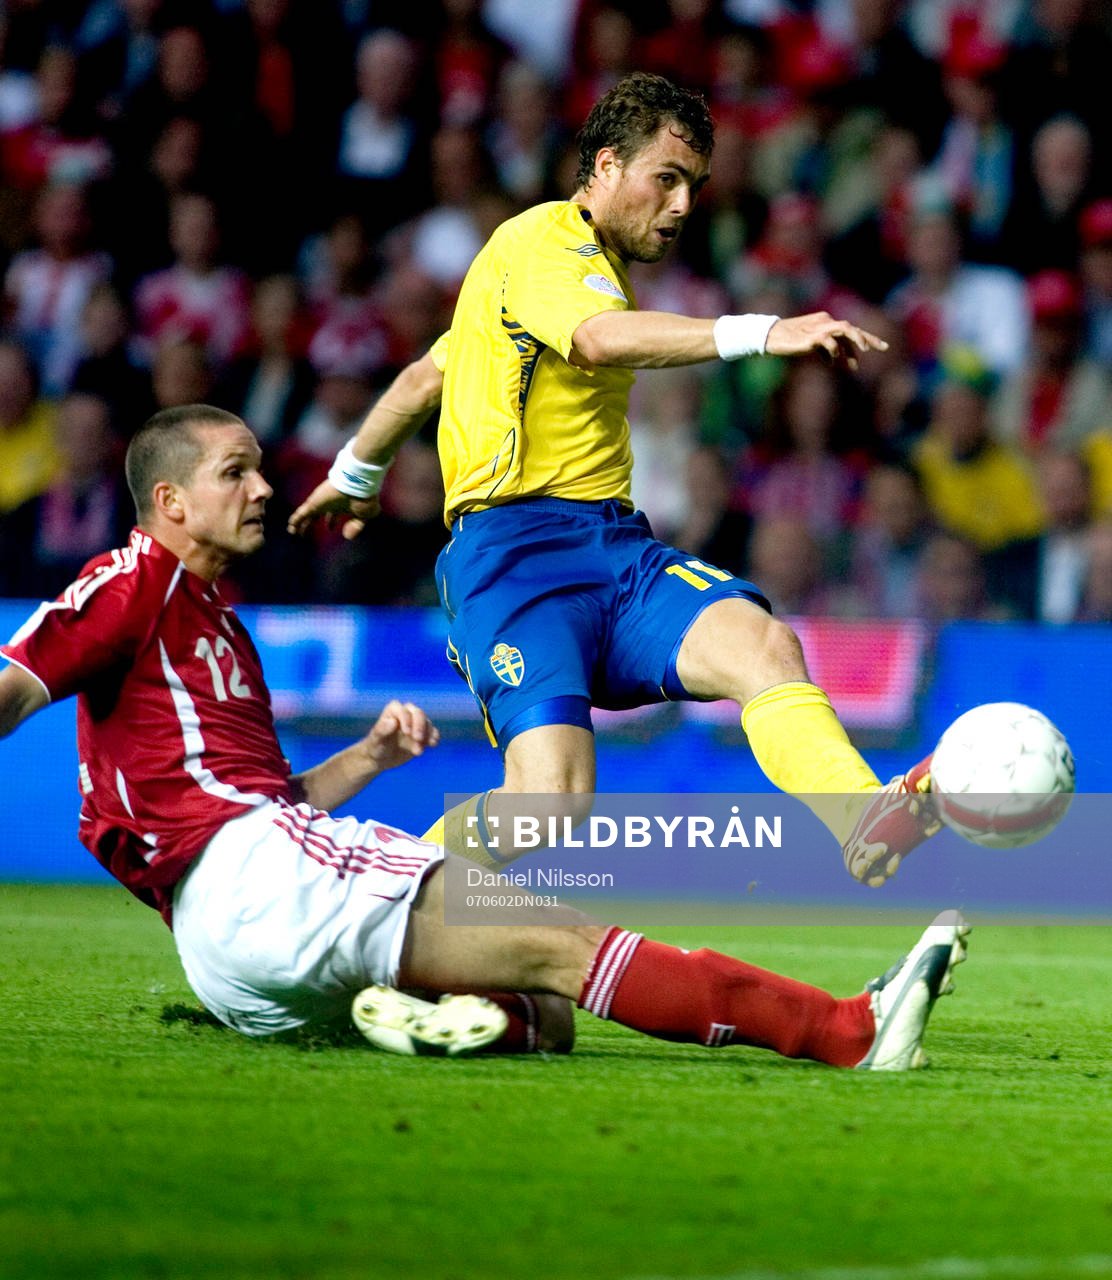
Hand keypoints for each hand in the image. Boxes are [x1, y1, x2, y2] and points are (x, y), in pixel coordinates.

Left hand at [287, 480, 380, 539]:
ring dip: (300, 523)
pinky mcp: (314, 503)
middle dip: (311, 523)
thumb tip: (347, 536)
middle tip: (305, 531)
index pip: (333, 515)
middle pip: (317, 515)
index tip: (329, 528)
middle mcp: (329, 504)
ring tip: (292, 531)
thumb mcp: (364, 515)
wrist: (357, 482)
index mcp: (341, 506)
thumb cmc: (363, 497)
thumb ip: (356, 526)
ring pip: (307, 515)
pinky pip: (302, 513)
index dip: (331, 522)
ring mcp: (320, 503)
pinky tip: (291, 527)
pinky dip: (296, 520)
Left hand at [364, 700, 439, 772]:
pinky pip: (432, 732)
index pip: (402, 709)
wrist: (382, 759)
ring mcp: (416, 724)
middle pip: (418, 713)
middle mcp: (406, 715)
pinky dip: (434, 737)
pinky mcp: (423, 735)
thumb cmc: (375, 747)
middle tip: (417, 738)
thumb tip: (393, 721)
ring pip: (427, 723)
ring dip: (426, 735)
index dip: (406, 718)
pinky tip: (433, 744)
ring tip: (419, 751)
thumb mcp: (376, 740)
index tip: (406, 732)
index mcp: (393, 712)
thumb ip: (382, 730)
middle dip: (419, 725)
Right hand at [765, 312, 888, 370]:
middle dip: (868, 338)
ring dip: (856, 339)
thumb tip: (837, 361)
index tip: (882, 347)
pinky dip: (834, 352)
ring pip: (844, 328)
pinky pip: (828, 342)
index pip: (850, 330)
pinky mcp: (811, 336)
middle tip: (883, 348)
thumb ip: (826, 351)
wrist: (771, 336)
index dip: (866, 338)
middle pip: (851, 328)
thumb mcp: (812, 346)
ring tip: (865, 351)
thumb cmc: (790, 341)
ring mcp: (819, 328)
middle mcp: (826, 322)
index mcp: (827, 322)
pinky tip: (834, 362)